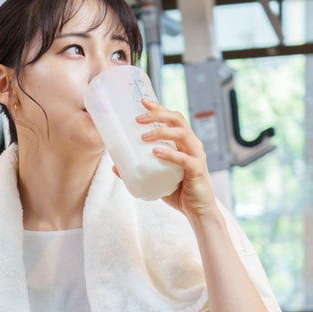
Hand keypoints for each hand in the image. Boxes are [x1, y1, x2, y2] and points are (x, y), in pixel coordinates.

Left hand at [134, 97, 216, 217]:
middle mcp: (192, 145)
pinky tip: (156, 152)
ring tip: (143, 136)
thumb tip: (114, 166)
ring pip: (182, 135)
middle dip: (158, 115)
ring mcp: (196, 156)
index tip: (143, 101)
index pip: (173, 118)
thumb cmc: (178, 191)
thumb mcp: (156, 178)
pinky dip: (170, 154)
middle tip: (138, 119)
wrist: (197, 210)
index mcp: (184, 142)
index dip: (159, 108)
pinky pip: (184, 159)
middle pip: (178, 120)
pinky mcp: (197, 170)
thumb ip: (138, 170)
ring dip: (162, 132)